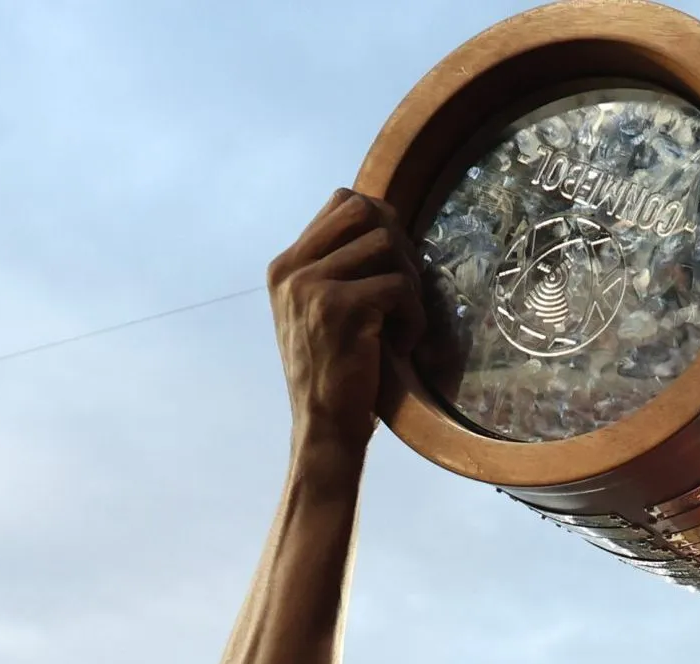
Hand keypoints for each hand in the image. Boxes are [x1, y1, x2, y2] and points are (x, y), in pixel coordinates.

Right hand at [269, 189, 425, 449]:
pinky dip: (414, 317)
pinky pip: (399, 286)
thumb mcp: (318, 311)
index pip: (342, 201)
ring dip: (409, 283)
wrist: (323, 426)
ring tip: (402, 320)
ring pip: (386, 245)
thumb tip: (384, 221)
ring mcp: (312, 286)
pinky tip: (402, 344)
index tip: (395, 261)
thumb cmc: (333, 371)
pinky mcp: (340, 308)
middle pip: (364, 210)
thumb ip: (336, 267)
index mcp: (285, 266)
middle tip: (404, 287)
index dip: (382, 220)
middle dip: (398, 242)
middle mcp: (292, 270)